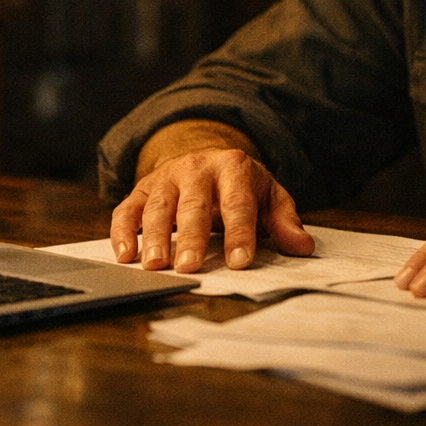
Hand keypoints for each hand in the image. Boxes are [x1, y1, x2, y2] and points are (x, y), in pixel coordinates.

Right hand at [109, 125, 313, 272]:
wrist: (207, 158)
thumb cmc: (240, 186)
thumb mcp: (268, 196)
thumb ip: (283, 220)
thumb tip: (302, 246)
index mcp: (234, 167)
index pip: (237, 203)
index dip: (240, 233)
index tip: (240, 261)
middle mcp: (197, 167)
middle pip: (193, 204)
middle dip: (191, 236)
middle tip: (189, 267)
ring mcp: (167, 177)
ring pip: (158, 206)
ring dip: (154, 236)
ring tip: (155, 264)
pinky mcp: (142, 188)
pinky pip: (128, 208)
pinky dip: (124, 230)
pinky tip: (125, 254)